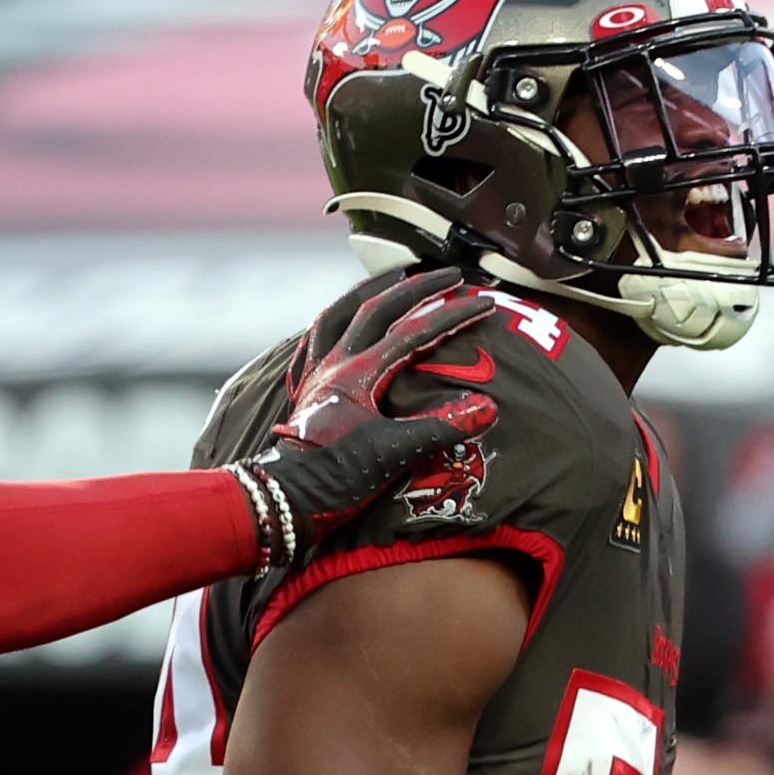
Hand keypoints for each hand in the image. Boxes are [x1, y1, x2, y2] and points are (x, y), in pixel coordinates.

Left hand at [228, 268, 501, 567]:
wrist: (284, 499)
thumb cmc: (334, 477)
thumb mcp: (392, 453)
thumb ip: (440, 427)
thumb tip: (489, 407)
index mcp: (358, 373)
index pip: (415, 333)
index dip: (453, 316)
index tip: (484, 303)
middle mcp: (334, 364)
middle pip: (377, 308)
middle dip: (416, 287)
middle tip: (448, 275)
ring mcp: (315, 375)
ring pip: (339, 316)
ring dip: (368, 293)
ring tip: (391, 278)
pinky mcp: (303, 392)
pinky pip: (313, 343)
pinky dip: (329, 325)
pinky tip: (336, 323)